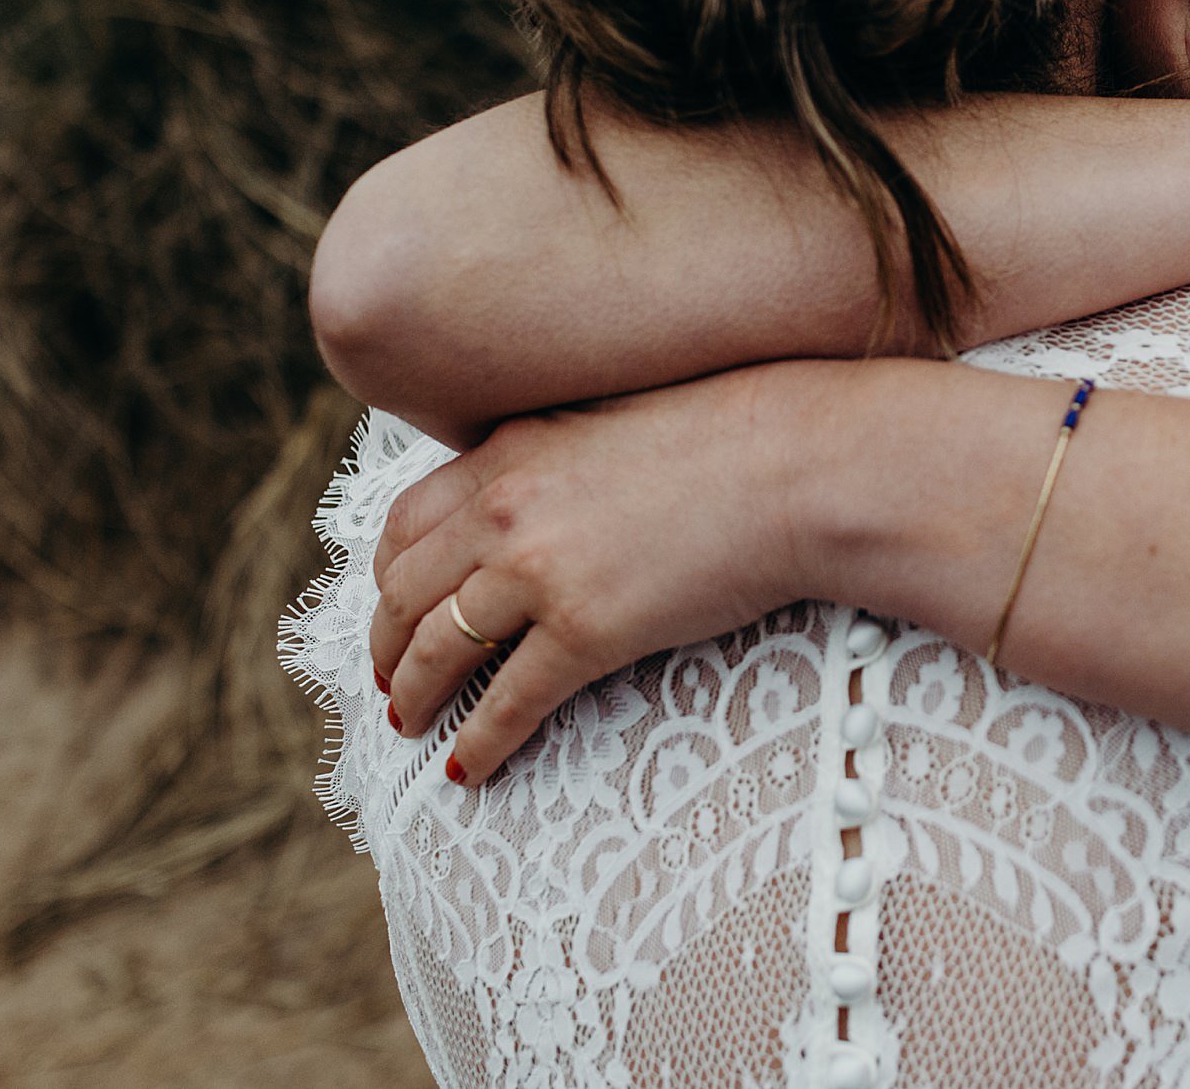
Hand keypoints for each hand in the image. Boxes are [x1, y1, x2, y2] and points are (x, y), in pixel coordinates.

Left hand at [367, 360, 843, 783]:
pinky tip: (469, 768)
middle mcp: (506, 507)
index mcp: (511, 450)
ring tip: (411, 723)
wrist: (802, 465)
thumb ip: (562, 458)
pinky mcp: (587, 631)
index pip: (406, 522)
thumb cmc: (738, 438)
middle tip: (391, 678)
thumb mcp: (619, 422)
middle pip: (406, 592)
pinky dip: (478, 743)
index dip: (387, 577)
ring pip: (437, 650)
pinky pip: (508, 703)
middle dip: (386, 644)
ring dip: (414, 695)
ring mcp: (541, 571)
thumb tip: (551, 495)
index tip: (394, 605)